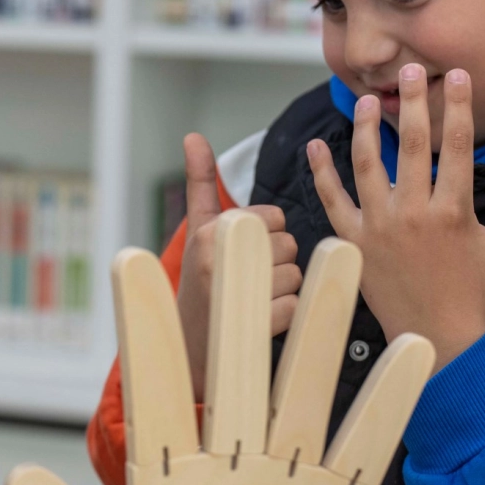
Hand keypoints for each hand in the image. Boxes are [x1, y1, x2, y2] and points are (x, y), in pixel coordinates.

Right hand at [177, 133, 300, 398]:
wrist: (186, 349)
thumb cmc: (198, 285)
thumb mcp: (197, 231)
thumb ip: (201, 182)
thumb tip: (193, 136)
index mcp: (210, 229)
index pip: (273, 218)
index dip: (267, 238)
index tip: (240, 256)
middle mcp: (220, 256)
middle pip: (288, 244)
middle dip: (276, 264)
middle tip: (246, 283)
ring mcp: (236, 290)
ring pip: (296, 275)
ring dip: (283, 292)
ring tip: (251, 302)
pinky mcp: (255, 322)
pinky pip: (298, 305)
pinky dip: (286, 317)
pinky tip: (259, 322)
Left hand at [307, 65, 484, 370]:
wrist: (440, 336)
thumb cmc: (472, 293)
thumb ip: (479, 205)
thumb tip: (472, 171)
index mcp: (453, 210)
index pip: (458, 144)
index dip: (458, 107)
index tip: (456, 77)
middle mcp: (413, 213)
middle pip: (414, 144)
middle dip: (412, 102)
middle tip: (409, 70)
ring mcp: (379, 227)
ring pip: (369, 165)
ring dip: (365, 128)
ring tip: (366, 100)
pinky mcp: (354, 243)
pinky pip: (333, 201)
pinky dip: (322, 173)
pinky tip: (316, 147)